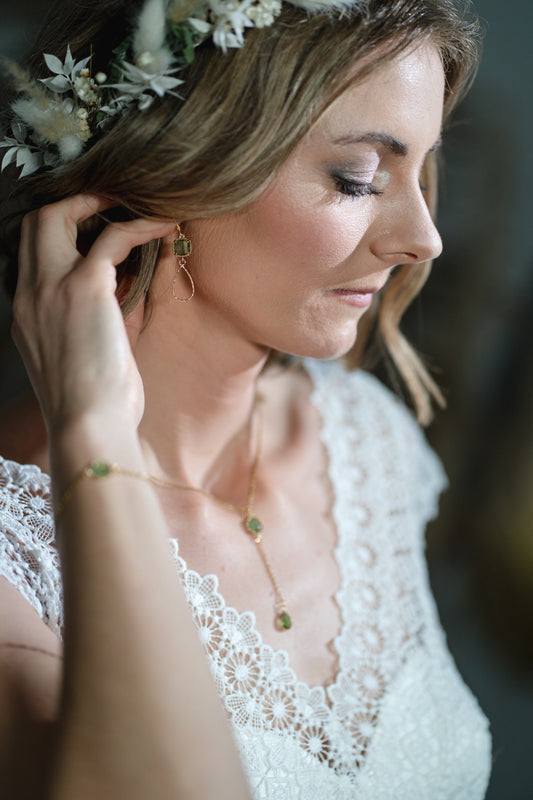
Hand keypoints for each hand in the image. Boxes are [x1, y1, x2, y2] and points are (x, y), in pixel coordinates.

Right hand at [11, 195, 174, 436]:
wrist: (88, 427)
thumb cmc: (94, 405)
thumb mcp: (81, 358)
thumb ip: (92, 322)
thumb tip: (123, 293)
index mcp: (26, 314)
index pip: (29, 253)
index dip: (59, 232)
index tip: (93, 228)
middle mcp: (29, 294)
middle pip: (34, 223)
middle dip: (71, 204)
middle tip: (111, 203)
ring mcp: (51, 288)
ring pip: (59, 215)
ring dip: (100, 202)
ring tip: (136, 202)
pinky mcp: (85, 288)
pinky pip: (112, 236)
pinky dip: (140, 224)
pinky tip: (165, 224)